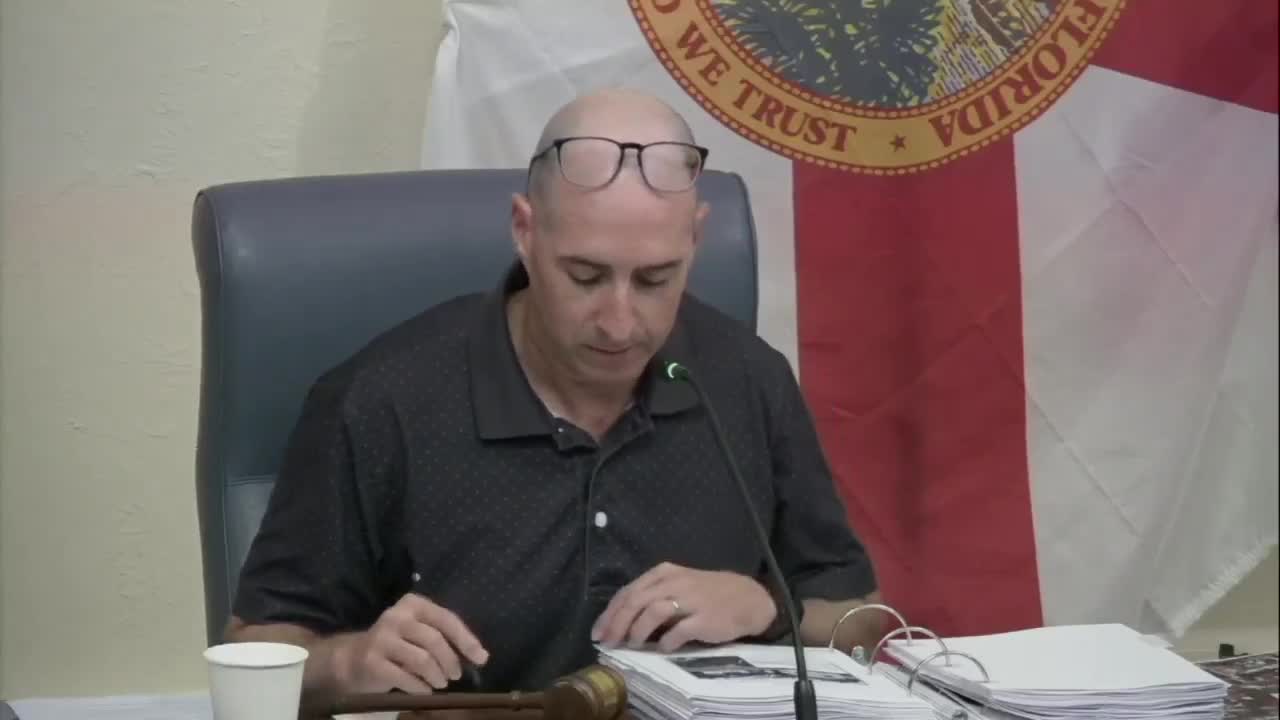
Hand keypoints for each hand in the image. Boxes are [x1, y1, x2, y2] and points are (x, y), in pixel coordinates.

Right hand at [334, 593, 488, 693]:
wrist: (353, 659)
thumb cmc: (397, 645)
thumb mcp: (420, 632)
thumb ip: (446, 638)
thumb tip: (481, 656)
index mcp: (413, 604)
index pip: (446, 619)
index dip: (466, 640)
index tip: (481, 658)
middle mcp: (396, 616)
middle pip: (434, 640)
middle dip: (450, 661)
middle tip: (455, 676)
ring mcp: (382, 638)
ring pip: (422, 659)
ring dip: (437, 676)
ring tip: (441, 684)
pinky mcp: (372, 661)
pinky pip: (404, 677)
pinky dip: (419, 687)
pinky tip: (424, 690)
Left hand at [591, 562, 775, 652]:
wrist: (748, 598)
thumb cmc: (708, 593)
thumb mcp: (678, 584)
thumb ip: (652, 596)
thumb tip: (620, 621)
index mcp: (664, 573)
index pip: (628, 591)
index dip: (610, 613)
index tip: (599, 632)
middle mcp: (674, 582)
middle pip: (636, 600)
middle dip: (617, 623)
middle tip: (608, 642)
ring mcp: (690, 599)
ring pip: (653, 612)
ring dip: (637, 631)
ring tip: (632, 645)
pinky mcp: (704, 618)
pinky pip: (679, 631)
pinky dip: (666, 641)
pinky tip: (662, 649)